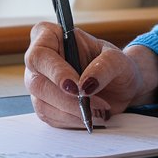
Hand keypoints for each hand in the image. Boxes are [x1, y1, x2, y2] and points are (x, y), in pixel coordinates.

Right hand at [23, 21, 157, 127]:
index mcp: (51, 36)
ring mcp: (40, 84)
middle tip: (92, 104)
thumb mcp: (119, 60)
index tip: (75, 87)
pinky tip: (90, 117)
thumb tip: (86, 84)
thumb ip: (105, 66)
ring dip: (72, 113)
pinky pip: (51, 118)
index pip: (39, 54)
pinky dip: (72, 121)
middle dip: (66, 99)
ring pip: (43, 104)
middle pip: (37, 84)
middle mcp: (40, 60)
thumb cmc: (115, 65)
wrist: (120, 86)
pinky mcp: (45, 104)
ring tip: (99, 111)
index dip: (54, 72)